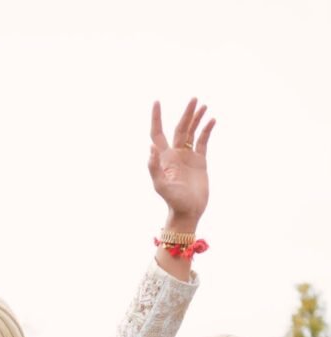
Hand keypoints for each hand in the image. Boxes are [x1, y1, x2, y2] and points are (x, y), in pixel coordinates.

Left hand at [149, 98, 214, 228]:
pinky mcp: (200, 161)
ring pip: (191, 132)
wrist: (189, 212)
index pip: (157, 133)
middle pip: (179, 128)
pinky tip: (212, 120)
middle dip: (186, 113)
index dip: (156, 118)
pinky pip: (203, 141)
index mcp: (164, 158)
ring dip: (196, 119)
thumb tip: (150, 147)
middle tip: (194, 99)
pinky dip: (207, 130)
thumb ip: (154, 167)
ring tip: (203, 105)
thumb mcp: (161, 186)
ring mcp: (188, 157)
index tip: (157, 101)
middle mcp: (175, 154)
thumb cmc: (173, 201)